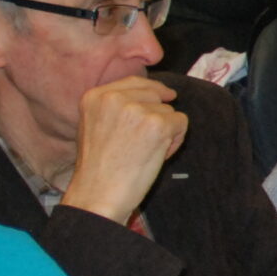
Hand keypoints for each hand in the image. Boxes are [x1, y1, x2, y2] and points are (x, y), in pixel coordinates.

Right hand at [60, 77, 186, 223]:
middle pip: (155, 94)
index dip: (153, 90)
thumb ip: (116, 108)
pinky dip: (176, 140)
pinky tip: (158, 155)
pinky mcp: (157, 124)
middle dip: (158, 114)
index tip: (166, 96)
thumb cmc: (98, 169)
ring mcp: (136, 109)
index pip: (135, 81)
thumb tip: (154, 94)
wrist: (98, 193)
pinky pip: (181, 122)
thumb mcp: (95, 126)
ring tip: (145, 152)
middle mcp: (114, 98)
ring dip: (166, 131)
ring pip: (168, 110)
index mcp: (95, 96)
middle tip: (144, 142)